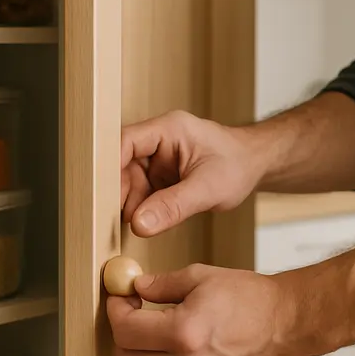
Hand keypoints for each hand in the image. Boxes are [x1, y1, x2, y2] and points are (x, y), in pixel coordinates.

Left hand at [107, 264, 299, 355]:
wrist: (287, 324)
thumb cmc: (251, 298)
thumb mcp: (200, 278)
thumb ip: (160, 284)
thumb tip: (135, 287)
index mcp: (185, 334)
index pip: (125, 331)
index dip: (116, 311)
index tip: (121, 298)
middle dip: (120, 333)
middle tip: (130, 312)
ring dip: (133, 353)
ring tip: (146, 329)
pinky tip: (164, 345)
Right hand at [121, 111, 264, 236]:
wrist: (254, 166)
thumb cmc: (238, 164)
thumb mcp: (209, 188)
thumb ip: (174, 206)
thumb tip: (140, 224)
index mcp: (167, 129)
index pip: (125, 141)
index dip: (109, 165)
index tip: (100, 193)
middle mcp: (155, 142)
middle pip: (120, 164)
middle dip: (117, 192)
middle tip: (111, 219)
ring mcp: (154, 160)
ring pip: (126, 183)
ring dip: (126, 205)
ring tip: (129, 225)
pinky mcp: (157, 178)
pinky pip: (138, 194)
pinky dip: (138, 211)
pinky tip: (140, 224)